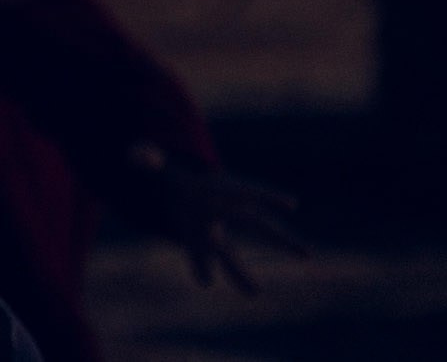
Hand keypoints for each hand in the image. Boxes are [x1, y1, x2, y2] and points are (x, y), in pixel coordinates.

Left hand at [124, 142, 309, 292]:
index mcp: (222, 190)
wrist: (177, 194)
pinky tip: (203, 280)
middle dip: (279, 240)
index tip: (291, 204)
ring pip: (229, 255)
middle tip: (307, 254)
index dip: (269, 196)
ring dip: (240, 274)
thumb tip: (139, 153)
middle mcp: (224, 213)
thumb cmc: (181, 179)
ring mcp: (212, 232)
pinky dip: (198, 267)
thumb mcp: (163, 164)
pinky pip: (199, 258)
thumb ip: (147, 157)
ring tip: (254, 293)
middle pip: (256, 228)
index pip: (250, 192)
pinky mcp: (197, 245)